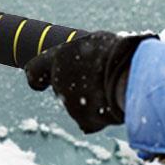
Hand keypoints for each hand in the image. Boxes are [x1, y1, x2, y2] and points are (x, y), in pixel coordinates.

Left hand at [24, 31, 155, 133]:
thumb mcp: (97, 43)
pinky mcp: (86, 121)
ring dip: (92, 99)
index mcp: (59, 58)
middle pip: (64, 88)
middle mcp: (60, 82)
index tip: (40, 81)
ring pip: (79, 104)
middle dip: (78, 86)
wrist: (130, 78)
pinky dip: (101, 115)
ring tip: (113, 87)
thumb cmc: (117, 53)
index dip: (37, 76)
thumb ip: (83, 54)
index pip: (34, 70)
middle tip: (98, 78)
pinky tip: (114, 104)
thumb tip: (86, 61)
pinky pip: (92, 119)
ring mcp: (71, 105)